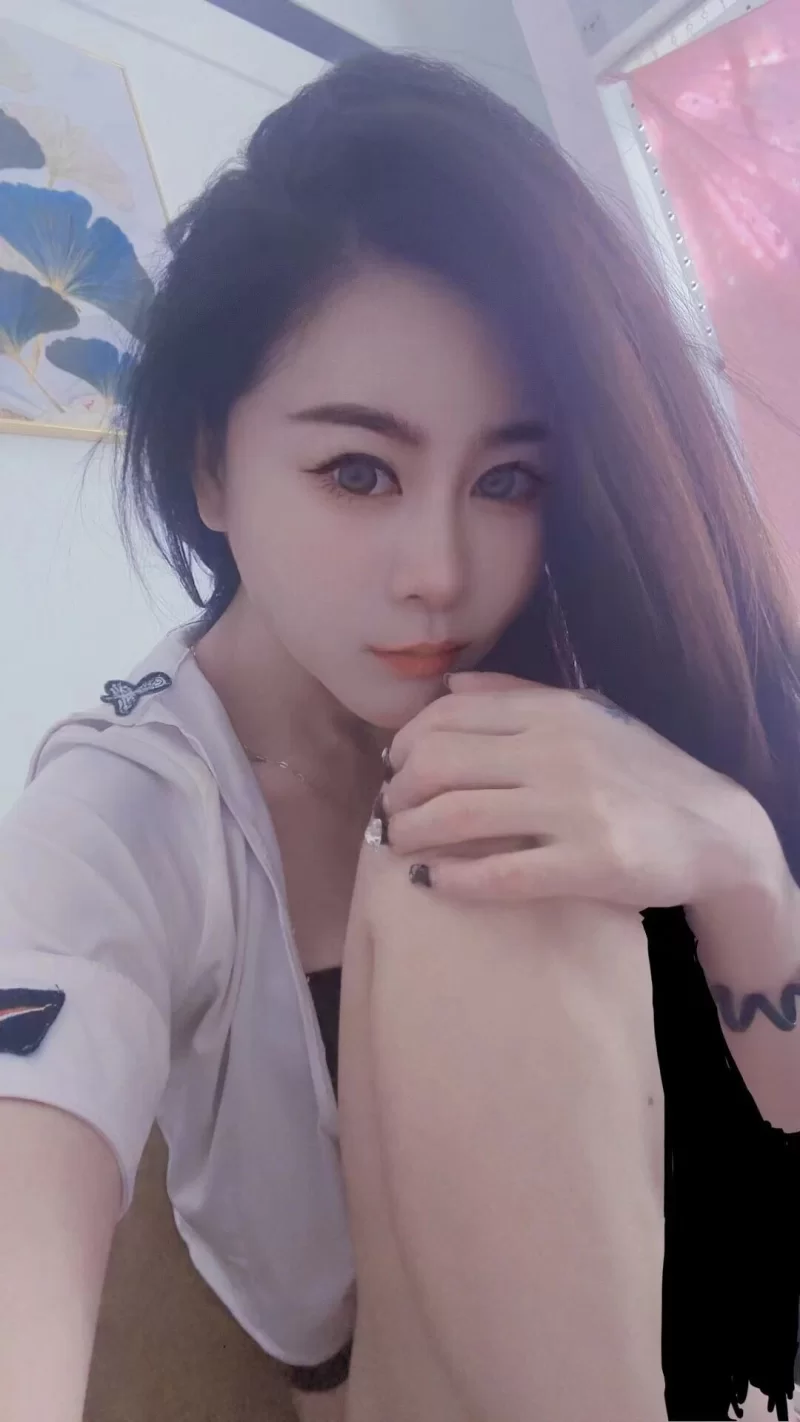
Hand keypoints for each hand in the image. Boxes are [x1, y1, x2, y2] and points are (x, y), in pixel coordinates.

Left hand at [382, 671, 772, 904]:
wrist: (716, 831)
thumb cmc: (642, 773)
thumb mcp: (589, 717)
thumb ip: (518, 696)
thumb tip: (450, 685)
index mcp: (554, 712)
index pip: (449, 715)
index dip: (406, 744)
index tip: (396, 770)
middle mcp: (558, 752)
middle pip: (439, 762)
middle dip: (399, 791)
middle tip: (391, 812)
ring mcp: (573, 809)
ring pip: (457, 816)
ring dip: (411, 834)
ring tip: (401, 846)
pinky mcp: (590, 865)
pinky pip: (498, 874)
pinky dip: (452, 878)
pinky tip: (433, 882)